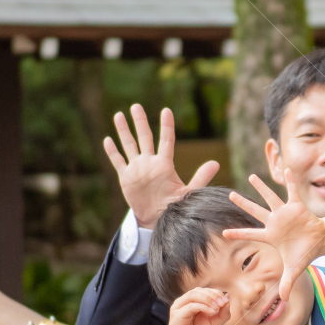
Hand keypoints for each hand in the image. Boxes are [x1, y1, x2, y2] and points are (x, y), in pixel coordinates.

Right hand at [103, 105, 219, 227]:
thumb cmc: (175, 206)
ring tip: (118, 115)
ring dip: (123, 131)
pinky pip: (118, 161)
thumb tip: (216, 163)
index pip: (166, 140)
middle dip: (140, 122)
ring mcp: (137, 168)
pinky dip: (112, 151)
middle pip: (144, 137)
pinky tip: (108, 139)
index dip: (166, 126)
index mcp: (165, 164)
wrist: (158, 219)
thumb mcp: (189, 191)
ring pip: (129, 145)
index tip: (166, 110)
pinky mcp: (126, 177)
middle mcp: (150, 162)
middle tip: (136, 106)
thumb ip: (201, 177)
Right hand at [166, 287, 228, 324]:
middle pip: (199, 290)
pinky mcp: (176, 315)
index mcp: (192, 301)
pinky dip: (203, 307)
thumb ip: (222, 313)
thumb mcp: (214, 323)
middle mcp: (183, 302)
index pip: (204, 290)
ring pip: (193, 295)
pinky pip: (190, 306)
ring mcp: (178, 307)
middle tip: (223, 302)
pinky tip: (212, 312)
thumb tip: (228, 301)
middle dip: (213, 295)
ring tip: (218, 306)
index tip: (226, 301)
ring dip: (208, 299)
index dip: (216, 293)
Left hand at [223, 170, 324, 299]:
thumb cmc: (304, 252)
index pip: (251, 233)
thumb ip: (288, 282)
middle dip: (242, 204)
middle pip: (255, 211)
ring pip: (270, 197)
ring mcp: (285, 212)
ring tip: (251, 176)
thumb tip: (285, 300)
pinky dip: (290, 181)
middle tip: (229, 195)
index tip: (223, 232)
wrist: (320, 240)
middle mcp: (275, 221)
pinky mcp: (298, 206)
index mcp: (271, 235)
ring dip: (261, 187)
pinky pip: (292, 192)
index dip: (238, 232)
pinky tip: (286, 170)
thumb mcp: (295, 268)